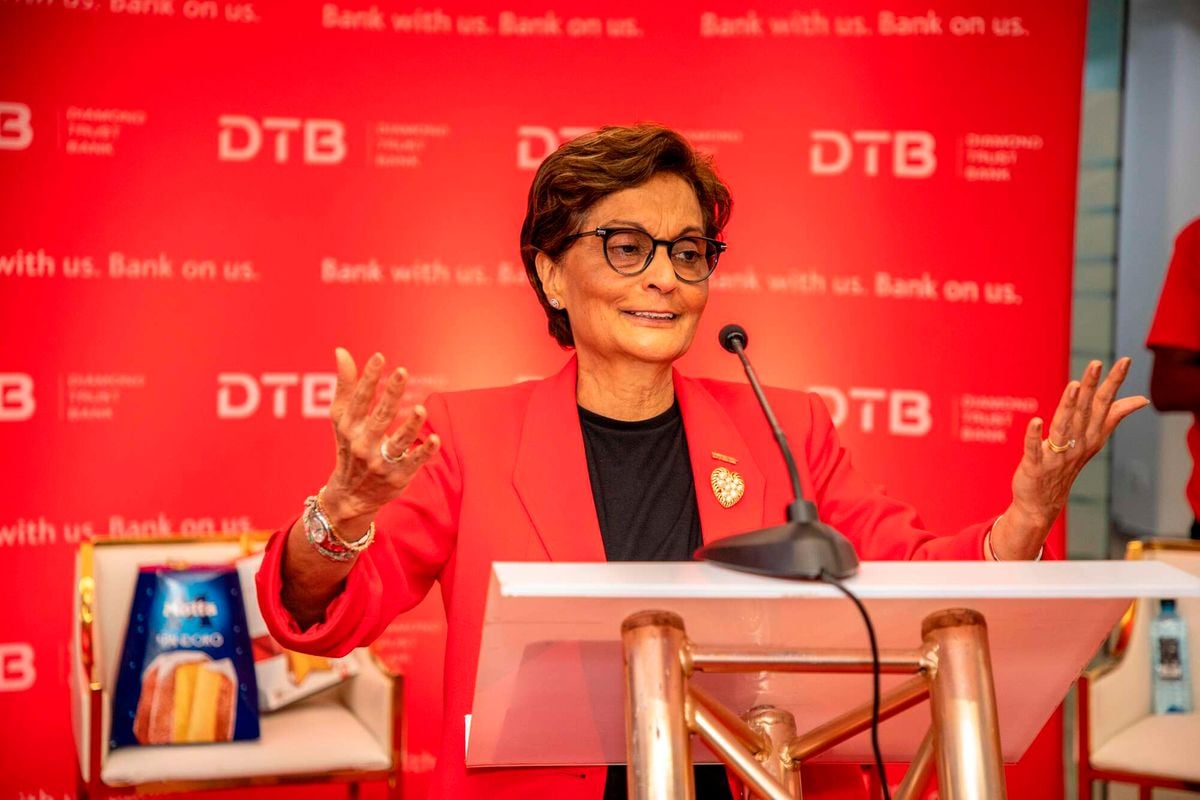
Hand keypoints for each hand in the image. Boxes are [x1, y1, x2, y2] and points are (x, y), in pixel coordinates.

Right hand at [321, 348, 440, 529]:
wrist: (349, 495)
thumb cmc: (348, 446)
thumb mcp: (341, 419)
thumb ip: (346, 386)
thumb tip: (341, 351)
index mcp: (349, 426)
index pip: (359, 399)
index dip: (368, 378)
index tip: (379, 357)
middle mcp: (362, 443)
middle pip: (379, 417)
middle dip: (391, 395)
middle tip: (402, 372)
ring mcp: (380, 462)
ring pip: (397, 442)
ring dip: (410, 426)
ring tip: (421, 410)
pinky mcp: (397, 476)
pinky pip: (413, 462)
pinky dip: (424, 452)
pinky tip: (435, 439)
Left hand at [996, 358, 1148, 558]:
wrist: (1043, 502)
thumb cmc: (1067, 465)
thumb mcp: (1092, 440)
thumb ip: (1113, 416)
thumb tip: (1141, 399)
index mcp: (1090, 436)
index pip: (1104, 405)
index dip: (1114, 383)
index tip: (1124, 360)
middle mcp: (1077, 444)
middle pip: (1085, 412)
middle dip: (1091, 388)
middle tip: (1096, 364)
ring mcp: (1057, 456)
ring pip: (1063, 428)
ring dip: (1069, 407)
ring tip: (1074, 387)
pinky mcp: (1036, 466)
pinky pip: (1035, 450)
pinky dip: (1035, 437)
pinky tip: (1035, 421)